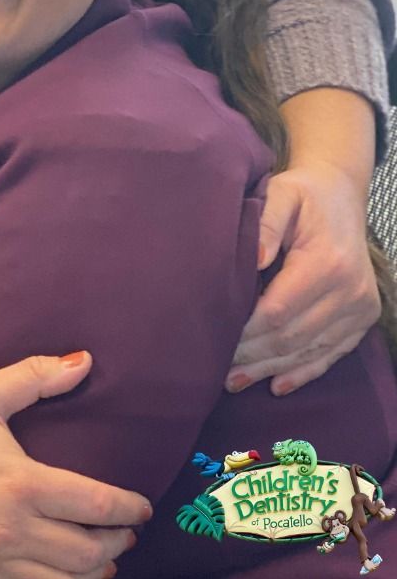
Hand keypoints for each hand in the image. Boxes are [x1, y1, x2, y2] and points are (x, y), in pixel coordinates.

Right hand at [0, 353, 148, 578]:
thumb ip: (34, 376)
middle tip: (125, 531)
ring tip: (102, 559)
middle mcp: (12, 529)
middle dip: (118, 543)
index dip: (130, 509)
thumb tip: (84, 360)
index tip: (142, 507)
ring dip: (94, 574)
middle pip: (91, 553)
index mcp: (21, 481)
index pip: (98, 505)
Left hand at [229, 160, 379, 395]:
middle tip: (218, 372)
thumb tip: (253, 256)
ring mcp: (360, 307)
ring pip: (310, 350)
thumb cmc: (303, 195)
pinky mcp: (363, 316)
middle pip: (292, 337)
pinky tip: (278, 385)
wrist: (342, 195)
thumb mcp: (281, 193)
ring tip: (236, 383)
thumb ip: (266, 221)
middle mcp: (349, 291)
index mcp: (326, 263)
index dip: (246, 332)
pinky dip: (305, 371)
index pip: (278, 311)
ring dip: (272, 369)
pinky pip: (333, 353)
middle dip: (252, 357)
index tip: (215, 342)